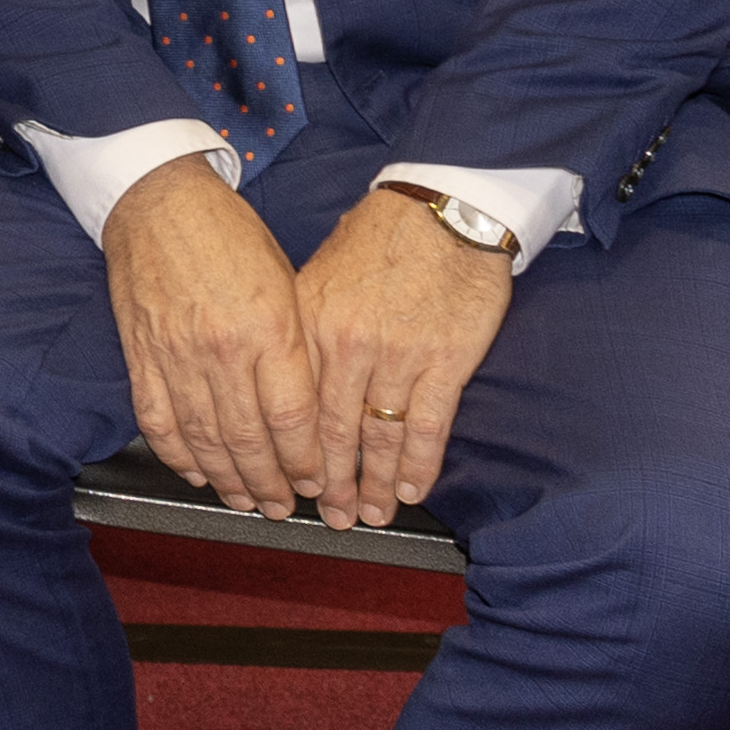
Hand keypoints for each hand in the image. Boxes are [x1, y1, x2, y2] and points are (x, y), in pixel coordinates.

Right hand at [104, 152, 320, 514]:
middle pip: (249, 438)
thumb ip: (297, 344)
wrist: (156, 199)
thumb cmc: (229, 234)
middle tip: (285, 508)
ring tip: (245, 500)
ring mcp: (174, 352)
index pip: (293, 417)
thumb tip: (312, 409)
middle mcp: (221, 346)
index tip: (319, 481)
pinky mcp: (139, 352)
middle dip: (271, 483)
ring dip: (226, 479)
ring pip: (203, 437)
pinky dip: (174, 452)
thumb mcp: (285, 280)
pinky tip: (193, 470)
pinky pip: (156, 417)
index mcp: (268, 326)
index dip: (307, 461)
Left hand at [294, 188, 516, 525]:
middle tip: (328, 517)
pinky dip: (418, 463)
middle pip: (331, 430)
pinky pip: (428, 425)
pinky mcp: (445, 362)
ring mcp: (397, 356)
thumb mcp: (317, 276)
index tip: (285, 481)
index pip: (290, 402)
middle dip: (329, 482)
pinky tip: (411, 489)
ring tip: (368, 514)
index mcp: (306, 322)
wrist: (440, 211)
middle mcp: (346, 344)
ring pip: (378, 435)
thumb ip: (301, 329)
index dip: (289, 450)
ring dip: (373, 483)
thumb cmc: (376, 241)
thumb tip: (284, 379)